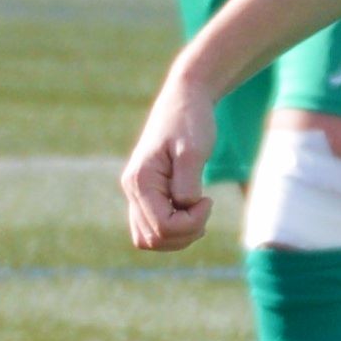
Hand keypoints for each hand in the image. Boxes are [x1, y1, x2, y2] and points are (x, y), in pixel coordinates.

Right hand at [122, 69, 219, 251]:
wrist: (184, 101)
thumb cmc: (190, 123)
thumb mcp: (193, 151)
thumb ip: (187, 183)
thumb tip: (183, 208)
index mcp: (140, 180)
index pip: (162, 227)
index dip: (190, 223)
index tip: (208, 200)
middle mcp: (131, 189)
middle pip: (153, 238)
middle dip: (185, 233)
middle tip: (205, 206)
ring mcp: (136, 193)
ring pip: (148, 239)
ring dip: (178, 236)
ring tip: (199, 212)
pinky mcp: (145, 194)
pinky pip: (151, 228)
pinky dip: (173, 230)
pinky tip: (192, 213)